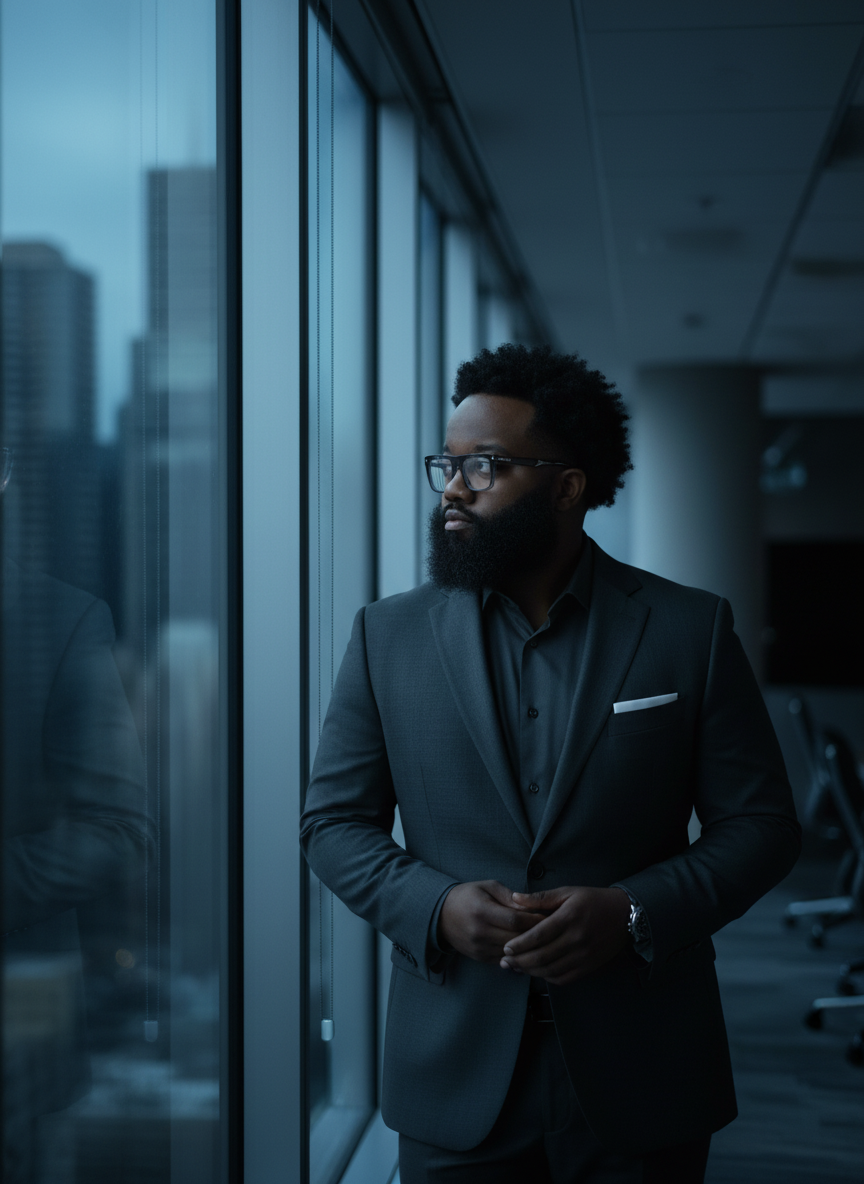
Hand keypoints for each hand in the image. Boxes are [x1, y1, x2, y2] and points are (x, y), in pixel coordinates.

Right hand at [439, 881, 546, 963]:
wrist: (441, 915)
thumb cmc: (468, 896)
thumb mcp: (488, 887)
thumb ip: (510, 897)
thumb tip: (531, 907)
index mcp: (482, 911)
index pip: (516, 920)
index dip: (535, 919)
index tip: (549, 916)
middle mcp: (480, 933)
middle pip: (517, 938)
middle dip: (537, 934)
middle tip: (552, 929)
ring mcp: (480, 948)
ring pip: (513, 953)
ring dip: (529, 948)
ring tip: (544, 940)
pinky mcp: (481, 958)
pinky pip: (506, 960)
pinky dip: (519, 955)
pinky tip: (529, 949)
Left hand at [499, 886, 630, 985]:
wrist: (625, 915)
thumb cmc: (593, 900)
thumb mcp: (568, 892)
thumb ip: (540, 898)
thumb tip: (514, 899)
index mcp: (569, 918)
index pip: (538, 936)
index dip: (519, 944)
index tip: (506, 947)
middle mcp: (576, 939)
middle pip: (542, 956)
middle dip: (520, 961)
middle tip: (505, 960)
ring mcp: (584, 955)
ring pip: (550, 970)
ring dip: (530, 971)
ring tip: (515, 968)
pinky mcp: (589, 966)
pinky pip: (564, 978)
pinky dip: (547, 977)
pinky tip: (536, 972)